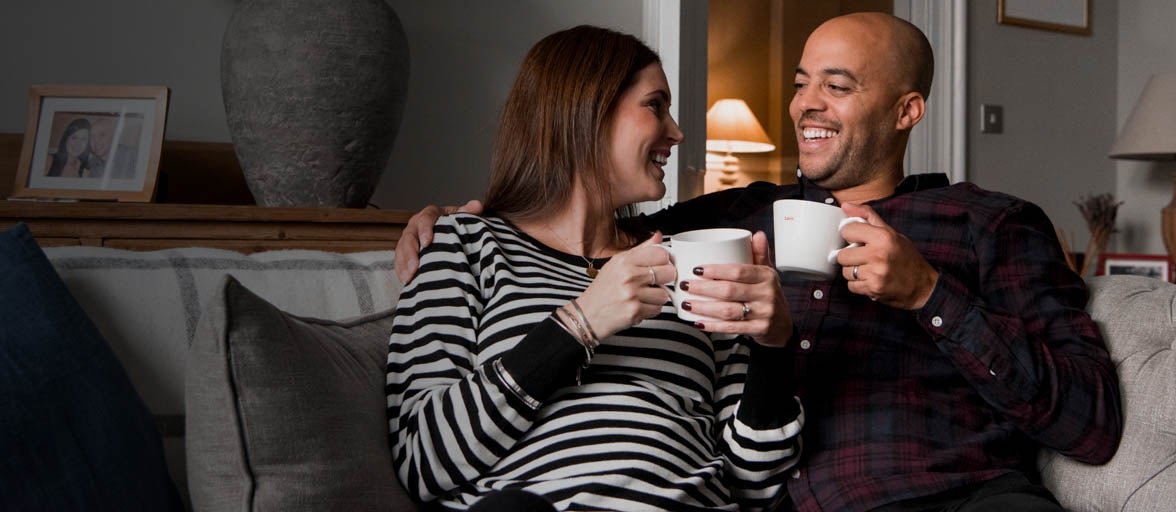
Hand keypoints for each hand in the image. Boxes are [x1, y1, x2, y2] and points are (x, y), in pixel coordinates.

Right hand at [394, 200, 483, 283]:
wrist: (446, 230)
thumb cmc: (453, 224)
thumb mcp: (461, 217)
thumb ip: (467, 212)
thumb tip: (477, 205)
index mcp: (429, 214)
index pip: (425, 219)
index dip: (425, 230)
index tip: (427, 243)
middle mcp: (415, 225)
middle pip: (409, 237)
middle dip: (410, 253)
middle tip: (415, 267)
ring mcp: (408, 238)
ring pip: (401, 250)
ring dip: (404, 264)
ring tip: (409, 278)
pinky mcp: (404, 251)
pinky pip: (399, 260)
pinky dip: (401, 270)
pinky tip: (406, 281)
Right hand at [575, 233, 675, 338]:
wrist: (588, 314)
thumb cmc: (603, 289)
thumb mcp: (617, 263)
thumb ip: (641, 250)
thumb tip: (658, 237)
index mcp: (625, 260)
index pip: (661, 253)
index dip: (665, 261)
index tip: (661, 265)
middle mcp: (629, 275)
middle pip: (669, 272)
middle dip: (664, 279)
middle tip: (653, 283)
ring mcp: (632, 294)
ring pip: (664, 294)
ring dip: (656, 298)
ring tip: (642, 296)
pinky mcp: (635, 311)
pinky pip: (657, 309)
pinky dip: (650, 310)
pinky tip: (638, 306)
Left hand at [677, 231, 792, 346]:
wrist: (783, 325)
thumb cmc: (768, 295)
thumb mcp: (767, 274)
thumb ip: (760, 254)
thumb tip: (757, 234)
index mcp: (766, 276)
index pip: (738, 271)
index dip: (715, 270)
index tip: (696, 269)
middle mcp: (767, 294)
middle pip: (729, 290)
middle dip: (703, 288)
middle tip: (685, 285)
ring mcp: (764, 313)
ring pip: (728, 310)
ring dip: (704, 308)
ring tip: (686, 304)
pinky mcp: (759, 329)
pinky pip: (732, 328)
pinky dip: (714, 326)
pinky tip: (699, 323)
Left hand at [837, 202, 938, 308]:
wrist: (923, 286)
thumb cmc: (906, 257)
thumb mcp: (891, 232)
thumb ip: (867, 217)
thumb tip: (845, 206)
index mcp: (882, 236)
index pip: (847, 230)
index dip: (851, 236)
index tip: (858, 239)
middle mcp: (878, 254)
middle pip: (842, 255)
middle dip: (850, 257)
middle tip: (864, 257)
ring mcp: (875, 273)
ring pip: (845, 271)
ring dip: (854, 272)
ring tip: (869, 269)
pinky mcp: (873, 289)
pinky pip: (851, 286)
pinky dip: (858, 284)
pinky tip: (871, 279)